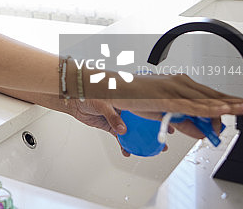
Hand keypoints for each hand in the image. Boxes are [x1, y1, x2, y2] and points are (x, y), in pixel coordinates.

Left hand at [67, 99, 186, 156]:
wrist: (72, 97)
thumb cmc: (87, 91)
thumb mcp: (102, 103)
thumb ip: (113, 117)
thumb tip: (122, 130)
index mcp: (127, 97)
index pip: (147, 108)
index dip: (159, 117)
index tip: (169, 126)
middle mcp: (125, 107)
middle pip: (143, 121)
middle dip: (154, 132)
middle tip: (163, 143)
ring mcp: (118, 116)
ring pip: (133, 131)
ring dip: (140, 141)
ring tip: (148, 151)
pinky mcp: (110, 124)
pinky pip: (119, 136)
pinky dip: (123, 144)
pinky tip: (127, 151)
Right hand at [106, 73, 242, 117]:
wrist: (109, 89)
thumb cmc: (132, 98)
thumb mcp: (162, 113)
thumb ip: (183, 122)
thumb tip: (200, 131)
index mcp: (179, 86)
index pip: (211, 94)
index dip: (231, 100)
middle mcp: (179, 84)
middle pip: (214, 95)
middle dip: (237, 101)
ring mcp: (174, 90)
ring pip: (207, 99)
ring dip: (229, 105)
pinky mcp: (167, 98)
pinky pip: (192, 106)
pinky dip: (208, 109)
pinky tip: (222, 110)